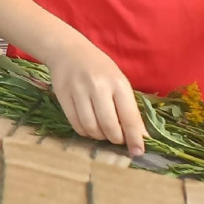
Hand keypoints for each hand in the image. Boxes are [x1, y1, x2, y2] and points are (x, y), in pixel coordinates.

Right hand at [40, 34, 146, 154]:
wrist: (68, 50)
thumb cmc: (100, 68)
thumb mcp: (119, 82)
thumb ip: (129, 108)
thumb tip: (141, 136)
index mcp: (118, 83)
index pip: (129, 117)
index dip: (135, 138)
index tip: (138, 152)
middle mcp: (98, 87)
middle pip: (109, 126)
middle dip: (115, 139)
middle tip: (116, 138)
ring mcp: (78, 90)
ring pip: (91, 127)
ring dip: (99, 136)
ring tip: (102, 132)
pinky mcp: (62, 94)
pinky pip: (75, 123)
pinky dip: (84, 131)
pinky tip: (88, 127)